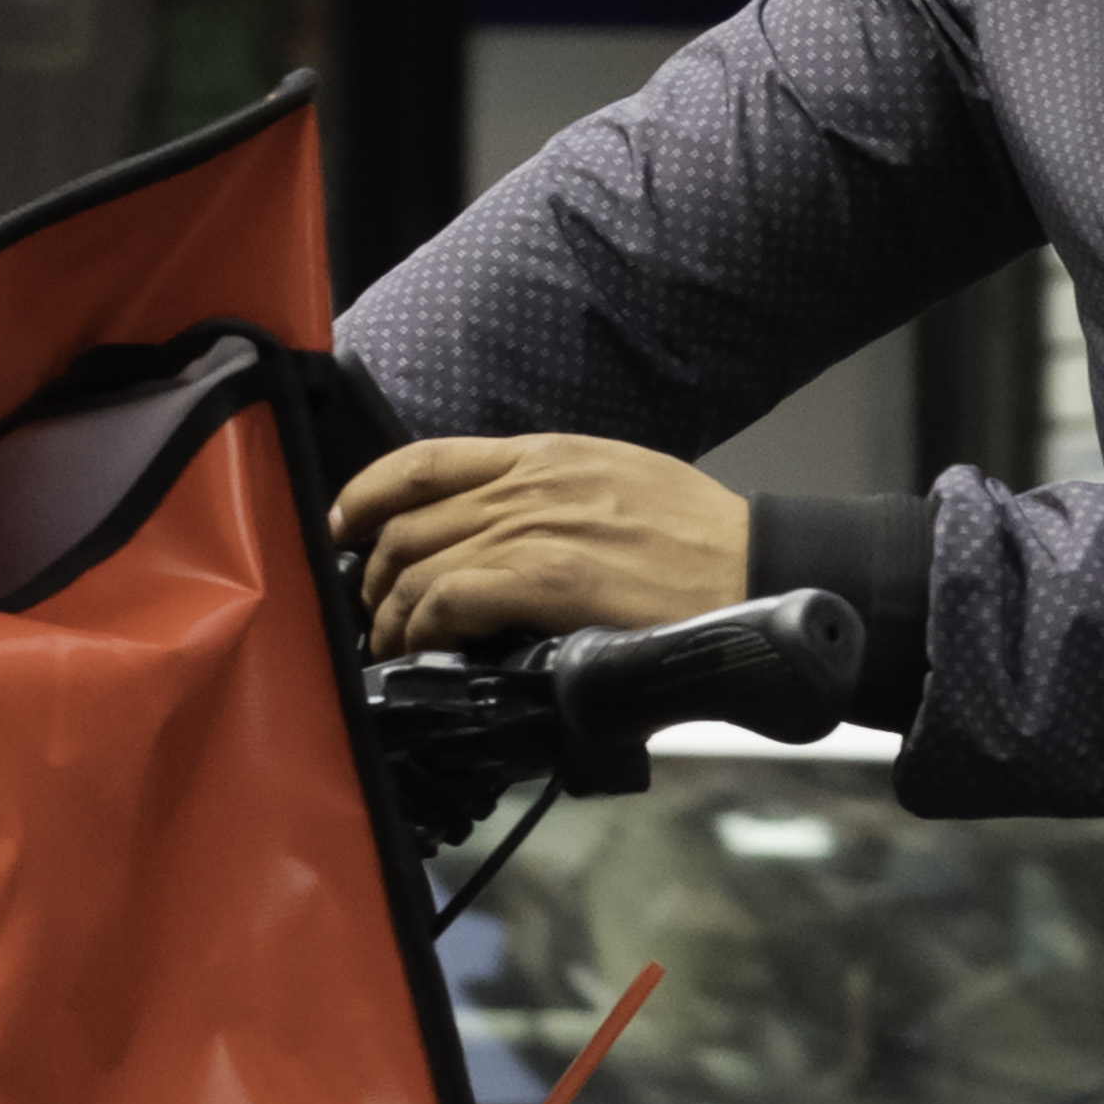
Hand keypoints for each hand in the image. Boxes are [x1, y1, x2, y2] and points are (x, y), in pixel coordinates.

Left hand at [332, 434, 752, 653]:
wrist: (759, 569)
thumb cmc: (702, 542)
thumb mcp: (619, 483)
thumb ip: (554, 497)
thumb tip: (503, 534)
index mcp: (547, 453)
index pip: (424, 460)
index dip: (366, 493)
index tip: (344, 525)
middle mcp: (531, 482)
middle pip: (408, 520)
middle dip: (373, 574)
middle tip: (374, 615)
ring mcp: (537, 528)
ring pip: (417, 564)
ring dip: (391, 615)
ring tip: (394, 647)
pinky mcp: (548, 579)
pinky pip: (449, 598)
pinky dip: (423, 629)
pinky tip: (427, 651)